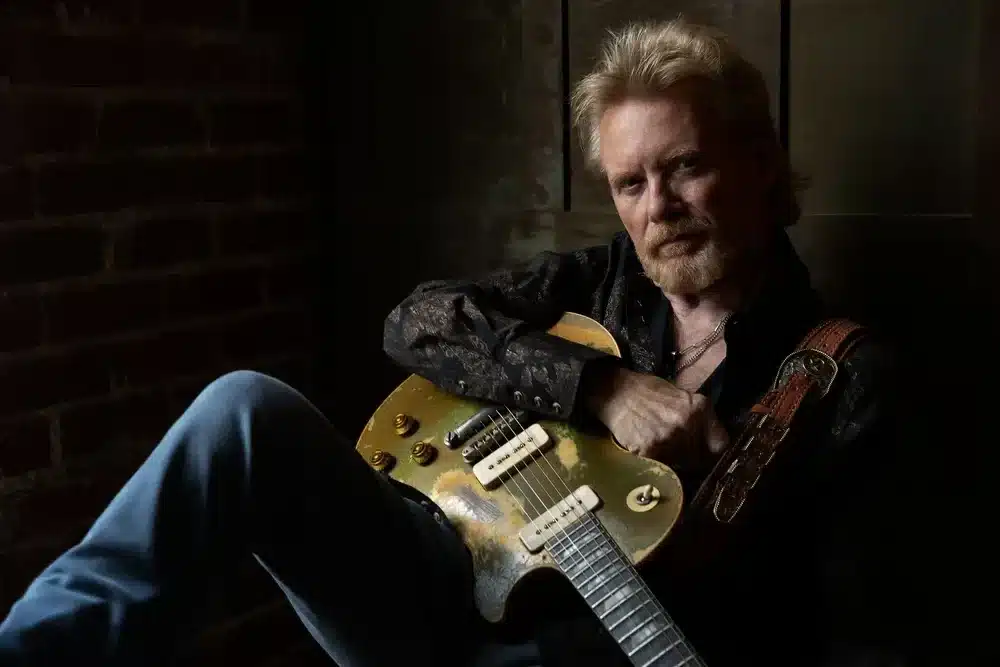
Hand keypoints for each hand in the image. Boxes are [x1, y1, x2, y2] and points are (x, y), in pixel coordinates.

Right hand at [584, 366, 729, 464]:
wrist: (614, 392)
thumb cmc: (646, 392)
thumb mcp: (681, 397)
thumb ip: (698, 418)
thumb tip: (711, 442)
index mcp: (699, 408)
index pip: (720, 444)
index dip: (715, 453)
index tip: (708, 456)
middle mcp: (687, 423)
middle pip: (700, 459)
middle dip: (692, 459)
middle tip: (678, 452)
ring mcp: (668, 438)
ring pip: (681, 465)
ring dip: (674, 462)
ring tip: (660, 447)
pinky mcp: (650, 449)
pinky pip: (661, 466)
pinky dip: (655, 462)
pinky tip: (647, 447)